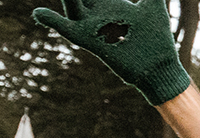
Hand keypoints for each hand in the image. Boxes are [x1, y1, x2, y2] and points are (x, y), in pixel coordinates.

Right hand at [33, 0, 192, 104]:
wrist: (159, 69)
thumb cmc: (158, 40)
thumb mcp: (153, 9)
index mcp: (110, 3)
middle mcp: (98, 13)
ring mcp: (93, 26)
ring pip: (72, 5)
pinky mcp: (91, 41)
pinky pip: (67, 30)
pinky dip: (52, 22)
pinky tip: (39, 13)